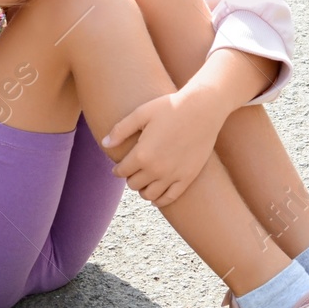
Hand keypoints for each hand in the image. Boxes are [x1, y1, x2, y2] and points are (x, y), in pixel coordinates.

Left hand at [100, 90, 228, 207]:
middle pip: (134, 184)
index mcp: (142, 154)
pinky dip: (160, 200)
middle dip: (131, 178)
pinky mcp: (188, 177)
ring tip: (144, 181)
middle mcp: (156, 169)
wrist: (203, 109)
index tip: (119, 167)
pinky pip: (170, 197)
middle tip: (134, 171)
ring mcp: (173, 175)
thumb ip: (120, 130)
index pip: (121, 171)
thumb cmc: (170, 107)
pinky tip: (156, 197)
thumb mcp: (141, 113)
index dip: (118, 169)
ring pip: (149, 195)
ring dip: (143, 190)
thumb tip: (105, 144)